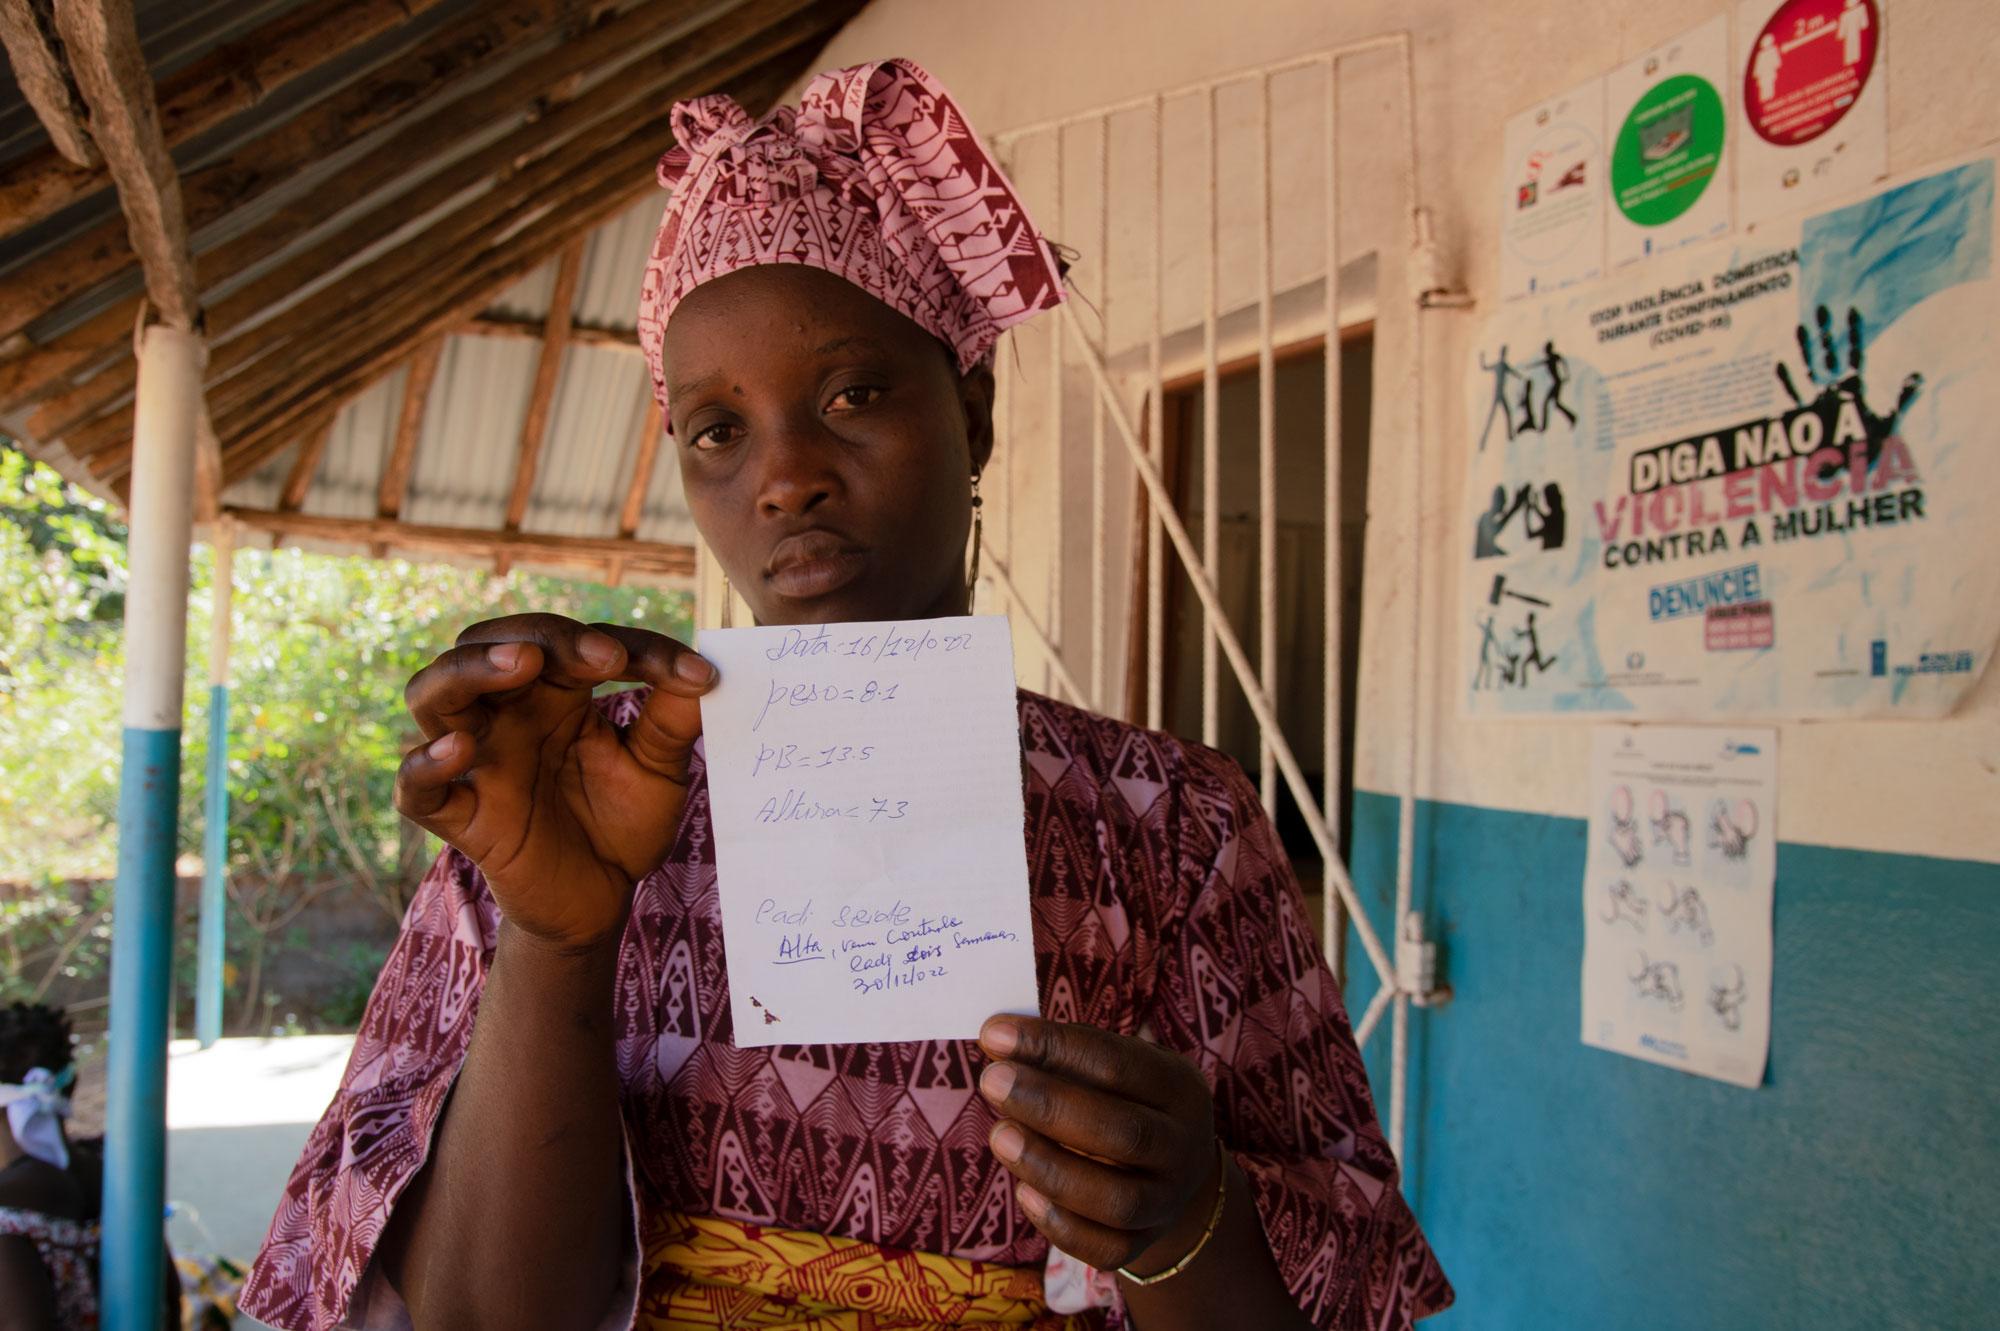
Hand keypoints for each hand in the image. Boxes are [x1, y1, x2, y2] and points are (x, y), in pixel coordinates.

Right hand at [394, 614, 716, 949]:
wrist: (600, 902)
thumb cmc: (621, 824)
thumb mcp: (657, 770)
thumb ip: (673, 721)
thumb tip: (704, 670)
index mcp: (555, 692)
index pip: (577, 645)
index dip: (634, 649)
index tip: (690, 675)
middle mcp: (507, 715)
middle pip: (489, 647)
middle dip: (539, 637)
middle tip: (600, 654)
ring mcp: (478, 762)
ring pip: (433, 695)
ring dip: (469, 671)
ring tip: (519, 664)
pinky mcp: (459, 818)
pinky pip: (416, 788)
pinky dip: (426, 764)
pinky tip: (462, 751)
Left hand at [977, 1016, 1220, 1275]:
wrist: (1174, 1172)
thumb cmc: (1127, 1101)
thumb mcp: (1117, 1068)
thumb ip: (1066, 1056)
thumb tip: (996, 1039)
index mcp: (1179, 1087)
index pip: (1118, 1064)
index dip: (1054, 1047)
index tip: (994, 1034)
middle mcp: (1183, 1146)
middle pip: (1123, 1133)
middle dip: (1051, 1106)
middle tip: (992, 1081)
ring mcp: (1167, 1201)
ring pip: (1116, 1199)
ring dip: (1050, 1167)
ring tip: (1000, 1135)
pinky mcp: (1144, 1243)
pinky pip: (1105, 1248)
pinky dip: (1060, 1224)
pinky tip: (1023, 1193)